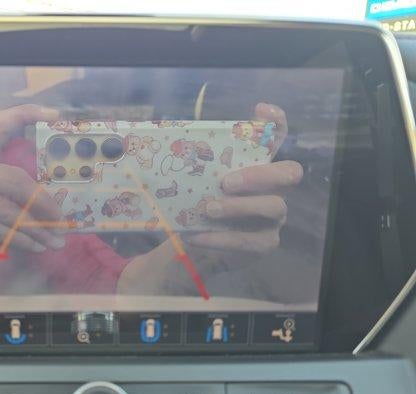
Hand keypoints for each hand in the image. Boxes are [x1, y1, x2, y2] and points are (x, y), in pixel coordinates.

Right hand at [0, 104, 64, 258]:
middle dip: (43, 203)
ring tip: (54, 243)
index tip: (54, 115)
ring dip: (35, 230)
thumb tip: (51, 216)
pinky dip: (18, 241)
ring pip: (5, 209)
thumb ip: (9, 201)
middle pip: (13, 178)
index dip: (25, 114)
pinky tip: (34, 248)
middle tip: (62, 222)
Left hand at [118, 103, 302, 294]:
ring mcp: (274, 218)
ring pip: (274, 207)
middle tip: (225, 182)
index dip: (277, 123)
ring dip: (239, 208)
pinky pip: (250, 241)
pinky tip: (197, 236)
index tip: (260, 109)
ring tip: (208, 209)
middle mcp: (275, 189)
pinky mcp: (265, 244)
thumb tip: (144, 142)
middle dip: (259, 175)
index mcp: (259, 167)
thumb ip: (190, 163)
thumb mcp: (195, 182)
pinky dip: (221, 238)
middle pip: (289, 173)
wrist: (197, 244)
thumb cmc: (199, 204)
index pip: (279, 137)